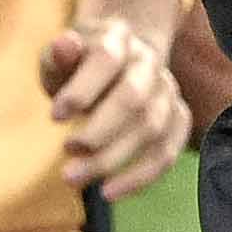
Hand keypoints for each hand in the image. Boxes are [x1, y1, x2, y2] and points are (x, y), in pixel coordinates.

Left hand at [41, 19, 190, 200]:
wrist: (121, 60)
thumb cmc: (79, 63)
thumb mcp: (61, 54)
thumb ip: (60, 54)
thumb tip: (65, 45)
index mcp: (118, 39)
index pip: (107, 59)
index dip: (82, 89)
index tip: (54, 117)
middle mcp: (149, 63)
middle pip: (134, 99)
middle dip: (98, 132)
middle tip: (66, 152)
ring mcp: (168, 91)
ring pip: (153, 129)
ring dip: (114, 159)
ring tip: (74, 177)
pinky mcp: (177, 118)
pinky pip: (168, 152)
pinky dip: (141, 177)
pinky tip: (109, 192)